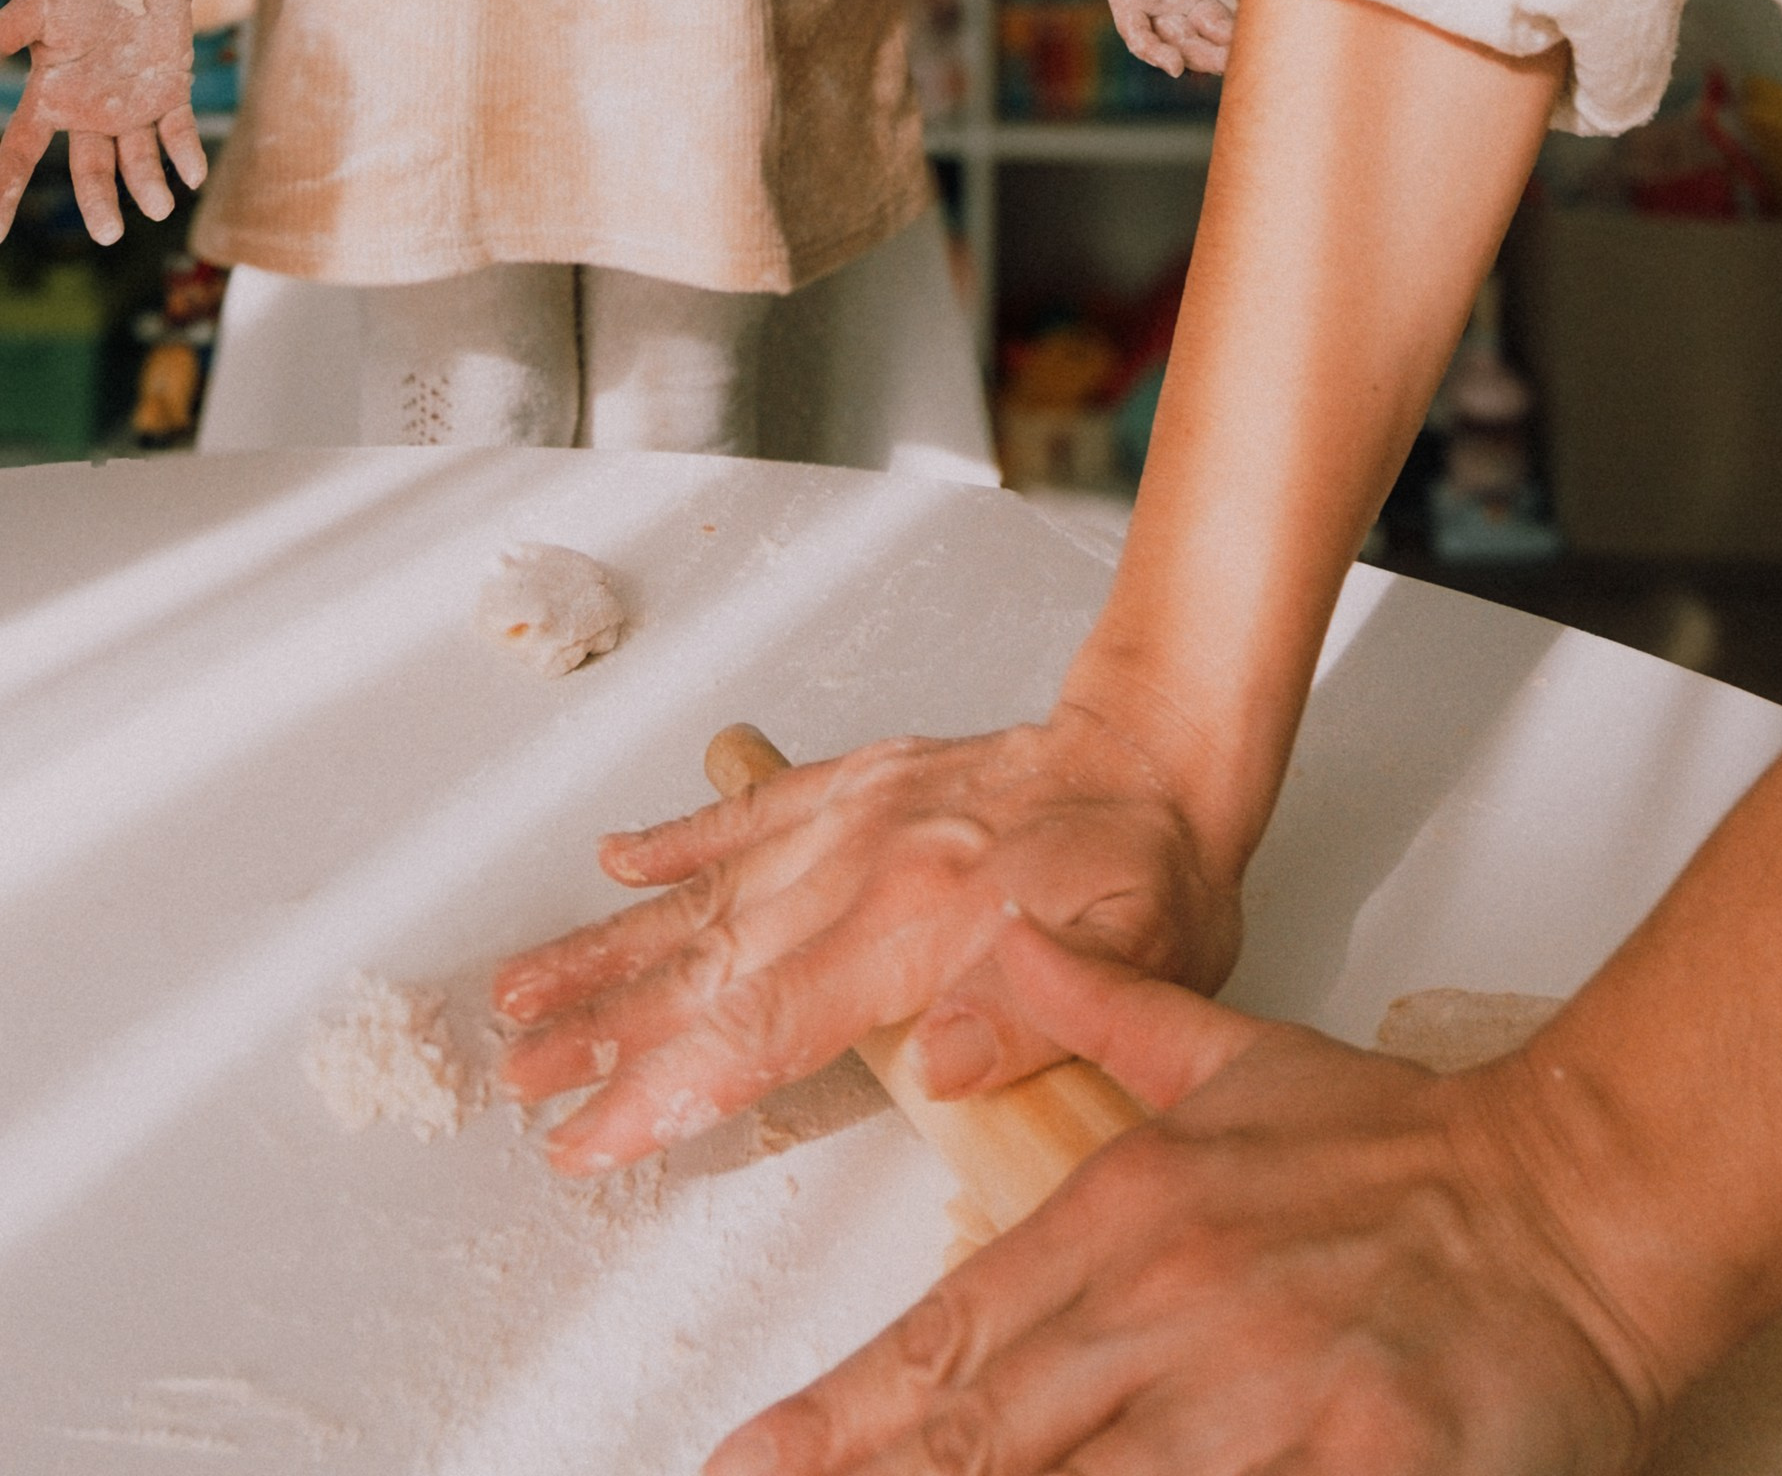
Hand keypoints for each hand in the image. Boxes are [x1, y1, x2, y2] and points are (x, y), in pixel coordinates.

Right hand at [0, 0, 201, 245]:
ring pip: (137, 159)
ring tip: (160, 208)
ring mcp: (132, 108)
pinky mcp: (170, 93)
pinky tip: (195, 175)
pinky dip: (185, 152)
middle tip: (109, 235)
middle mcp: (91, 114)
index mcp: (52, 99)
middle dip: (98, 203)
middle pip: (91, 171)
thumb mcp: (35, 9)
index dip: (5, 191)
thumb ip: (3, 33)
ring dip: (148, 184)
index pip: (19, 153)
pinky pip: (178, 131)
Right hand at [490, 698, 1242, 1170]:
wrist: (1158, 754)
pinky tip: (619, 858)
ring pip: (707, 891)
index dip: (666, 1086)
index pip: (767, 1024)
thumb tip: (946, 1062)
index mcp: (924, 922)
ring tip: (523, 985)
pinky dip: (682, 836)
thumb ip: (1035, 1011)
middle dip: (603, 1026)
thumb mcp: (1135, 960)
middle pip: (709, 963)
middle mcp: (868, 864)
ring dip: (610, 942)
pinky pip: (753, 811)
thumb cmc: (1149, 873)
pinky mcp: (858, 783)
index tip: (589, 1131)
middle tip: (518, 1073)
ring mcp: (854, 817)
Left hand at [702, 926, 1656, 1475]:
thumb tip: (1007, 952)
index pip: (956, 1337)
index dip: (846, 1416)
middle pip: (997, 1434)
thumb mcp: (1240, 1061)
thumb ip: (1101, 1015)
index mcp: (1137, 1212)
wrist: (1579, 1198)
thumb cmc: (1409, 1156)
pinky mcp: (1362, 1464)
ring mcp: (1268, 1395)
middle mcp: (1181, 1304)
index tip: (756, 1461)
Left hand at [1082, 0, 1234, 78]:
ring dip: (1195, 53)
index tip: (1269, 40)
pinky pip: (1139, 37)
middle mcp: (1185, 5)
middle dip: (1224, 54)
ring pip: (1178, 46)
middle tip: (1243, 54)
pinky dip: (1156, 53)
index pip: (1232, 26)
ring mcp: (1156, 7)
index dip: (1246, 37)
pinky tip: (1173, 64)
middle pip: (1207, 45)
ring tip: (1211, 52)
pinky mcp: (1127, 2)